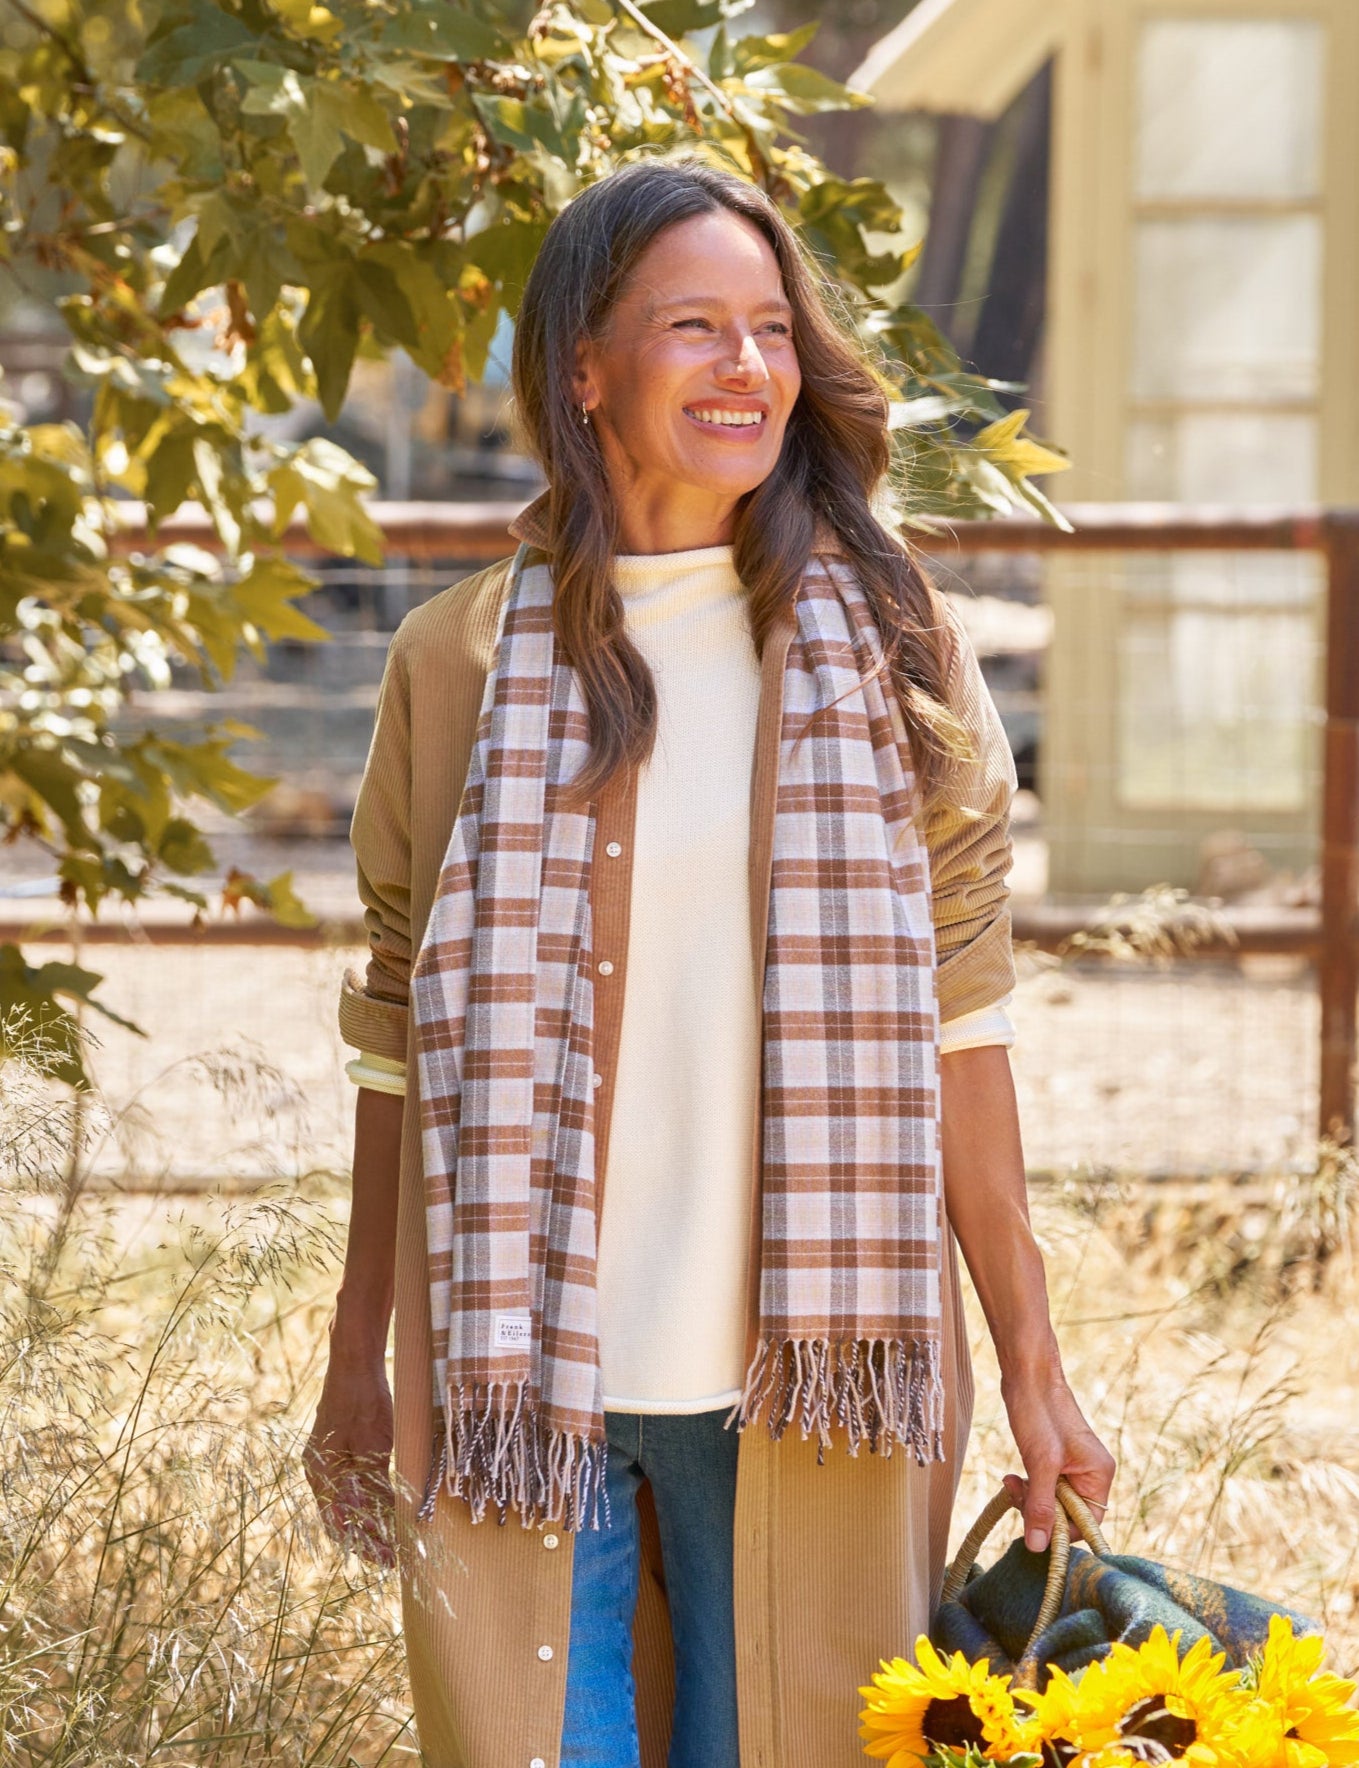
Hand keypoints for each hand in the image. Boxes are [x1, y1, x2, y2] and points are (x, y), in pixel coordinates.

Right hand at [304, 1340, 395, 1568]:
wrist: (354, 1365)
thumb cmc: (362, 1403)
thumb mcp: (373, 1447)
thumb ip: (375, 1483)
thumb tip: (385, 1518)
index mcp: (322, 1475)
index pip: (339, 1524)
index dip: (361, 1545)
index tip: (384, 1560)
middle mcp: (321, 1472)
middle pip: (343, 1518)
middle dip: (366, 1539)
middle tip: (391, 1558)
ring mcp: (329, 1461)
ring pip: (349, 1503)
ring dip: (369, 1522)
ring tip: (392, 1541)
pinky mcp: (341, 1451)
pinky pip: (354, 1485)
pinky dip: (370, 1501)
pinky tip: (388, 1511)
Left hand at [998, 1357, 1114, 1553]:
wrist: (1027, 1373)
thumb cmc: (1040, 1412)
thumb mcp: (1040, 1464)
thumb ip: (1042, 1506)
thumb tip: (1038, 1546)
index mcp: (1099, 1474)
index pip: (1087, 1523)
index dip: (1060, 1531)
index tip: (1033, 1526)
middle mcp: (1091, 1473)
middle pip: (1069, 1514)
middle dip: (1039, 1511)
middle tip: (1015, 1493)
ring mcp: (1073, 1466)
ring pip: (1053, 1502)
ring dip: (1029, 1498)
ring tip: (1011, 1480)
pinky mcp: (1055, 1460)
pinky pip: (1044, 1487)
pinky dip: (1028, 1486)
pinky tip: (1012, 1477)